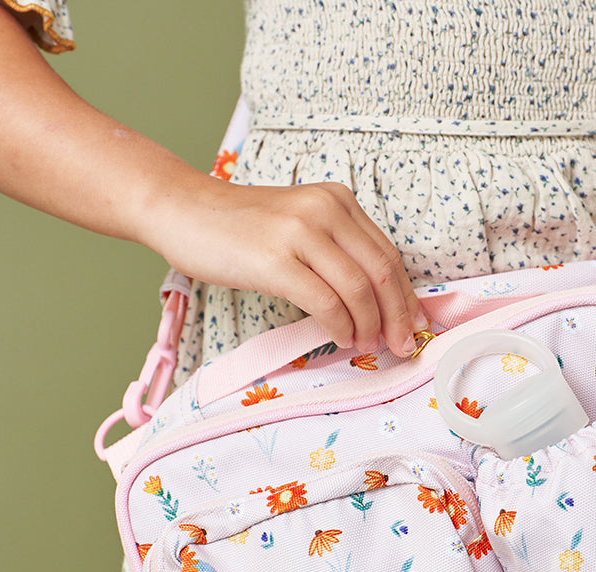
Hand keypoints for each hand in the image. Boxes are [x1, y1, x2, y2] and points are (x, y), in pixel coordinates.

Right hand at [147, 178, 428, 356]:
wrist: (182, 209)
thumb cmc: (240, 227)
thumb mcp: (299, 225)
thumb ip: (337, 251)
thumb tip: (376, 302)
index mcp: (338, 201)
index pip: (388, 255)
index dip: (406, 296)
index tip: (413, 326)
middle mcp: (325, 210)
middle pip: (382, 273)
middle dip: (398, 317)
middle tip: (401, 346)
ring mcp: (300, 233)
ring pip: (358, 290)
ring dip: (370, 326)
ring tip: (368, 346)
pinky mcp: (276, 260)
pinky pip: (326, 302)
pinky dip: (342, 327)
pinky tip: (343, 339)